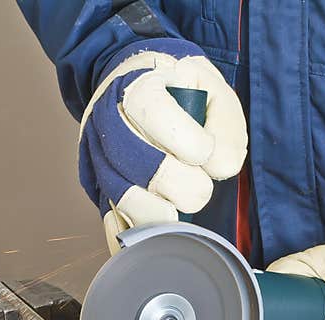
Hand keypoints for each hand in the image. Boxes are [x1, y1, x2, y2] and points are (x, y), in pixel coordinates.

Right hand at [78, 38, 247, 252]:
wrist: (137, 87)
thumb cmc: (180, 91)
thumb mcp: (214, 90)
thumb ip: (226, 126)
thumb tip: (220, 168)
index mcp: (137, 90)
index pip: (158, 119)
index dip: (194, 145)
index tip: (206, 149)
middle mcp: (108, 122)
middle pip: (145, 168)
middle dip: (186, 185)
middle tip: (200, 181)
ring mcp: (98, 157)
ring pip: (128, 199)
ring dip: (166, 211)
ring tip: (183, 201)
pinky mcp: (98, 187)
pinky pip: (114, 220)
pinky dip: (142, 229)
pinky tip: (162, 225)